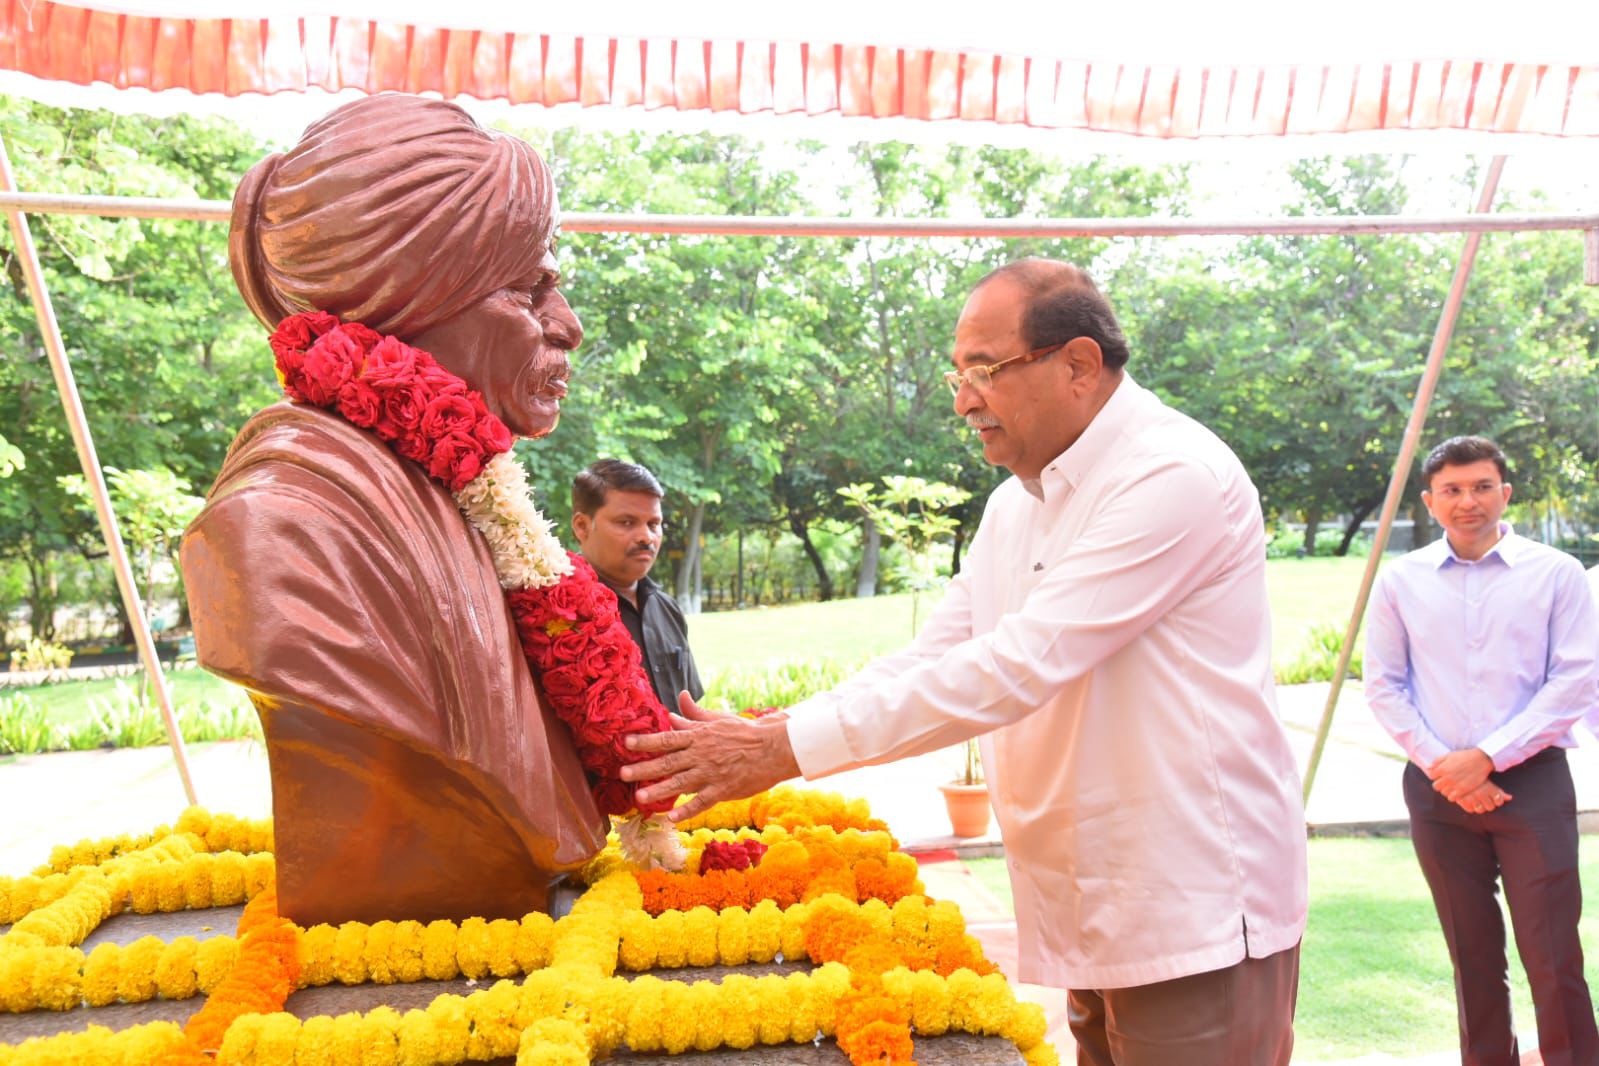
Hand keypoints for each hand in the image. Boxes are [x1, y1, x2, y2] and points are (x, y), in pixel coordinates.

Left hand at [623, 692, 801, 821]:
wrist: (773, 748)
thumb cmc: (745, 733)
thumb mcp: (718, 719)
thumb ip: (695, 714)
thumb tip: (679, 698)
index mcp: (698, 737)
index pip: (666, 738)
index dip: (645, 741)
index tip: (626, 743)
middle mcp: (700, 755)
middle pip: (666, 762)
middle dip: (643, 769)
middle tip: (622, 774)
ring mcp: (711, 773)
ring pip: (679, 783)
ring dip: (658, 791)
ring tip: (639, 799)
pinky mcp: (722, 790)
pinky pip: (701, 802)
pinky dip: (686, 810)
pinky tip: (671, 818)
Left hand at [1426, 748, 1492, 802]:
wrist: (1481, 760)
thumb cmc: (1464, 756)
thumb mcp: (1449, 755)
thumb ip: (1437, 761)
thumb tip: (1428, 768)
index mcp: (1442, 768)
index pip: (1432, 776)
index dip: (1436, 776)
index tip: (1441, 775)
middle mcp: (1446, 777)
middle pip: (1436, 786)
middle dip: (1440, 784)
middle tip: (1446, 782)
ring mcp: (1454, 784)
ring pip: (1443, 793)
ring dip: (1447, 790)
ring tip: (1452, 787)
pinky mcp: (1462, 790)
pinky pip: (1451, 798)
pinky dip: (1453, 796)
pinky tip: (1457, 791)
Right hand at [1454, 781, 1512, 814]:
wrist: (1455, 771)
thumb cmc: (1474, 776)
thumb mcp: (1487, 781)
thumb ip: (1498, 790)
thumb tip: (1510, 797)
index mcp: (1488, 787)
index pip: (1499, 800)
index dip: (1498, 800)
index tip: (1494, 797)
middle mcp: (1480, 792)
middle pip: (1490, 807)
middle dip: (1489, 804)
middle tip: (1484, 798)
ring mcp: (1470, 797)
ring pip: (1480, 810)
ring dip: (1480, 806)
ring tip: (1477, 800)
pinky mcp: (1461, 800)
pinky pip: (1470, 810)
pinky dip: (1470, 807)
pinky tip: (1470, 801)